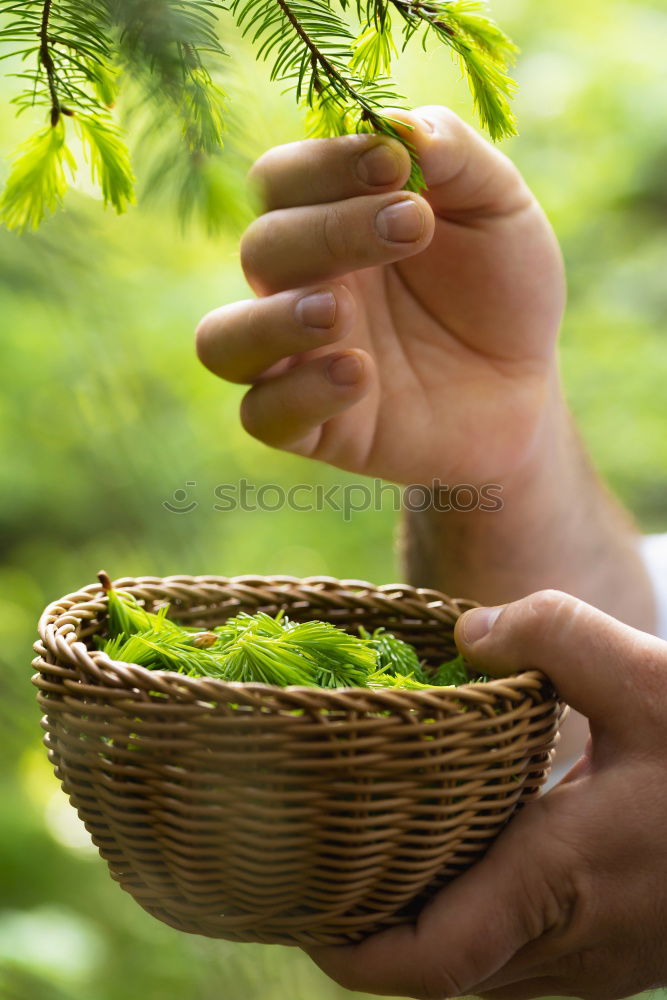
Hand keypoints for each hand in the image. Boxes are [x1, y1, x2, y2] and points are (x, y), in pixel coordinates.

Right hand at [196, 107, 565, 483]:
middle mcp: (300, 289)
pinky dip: (300, 394)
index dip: (324, 166)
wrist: (524, 389)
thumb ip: (457, 158)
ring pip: (222, 341)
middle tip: (413, 227)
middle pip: (259, 250)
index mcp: (329, 224)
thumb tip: (402, 123)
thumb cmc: (501, 291)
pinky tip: (361, 375)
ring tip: (339, 310)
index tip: (396, 167)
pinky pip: (262, 416)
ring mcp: (298, 362)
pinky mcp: (313, 428)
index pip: (280, 181)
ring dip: (273, 321)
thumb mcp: (499, 210)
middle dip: (329, 232)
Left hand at [307, 590, 666, 998]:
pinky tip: (463, 849)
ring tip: (375, 856)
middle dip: (369, 931)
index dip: (349, 950)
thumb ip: (546, 637)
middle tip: (319, 865)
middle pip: (438, 973)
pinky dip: (470, 915)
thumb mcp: (644, 674)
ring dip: (420, 926)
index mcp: (560, 883)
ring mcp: (598, 960)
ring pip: (479, 969)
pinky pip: (519, 954)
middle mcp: (571, 944)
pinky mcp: (616, 948)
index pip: (427, 962)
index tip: (298, 906)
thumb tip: (467, 637)